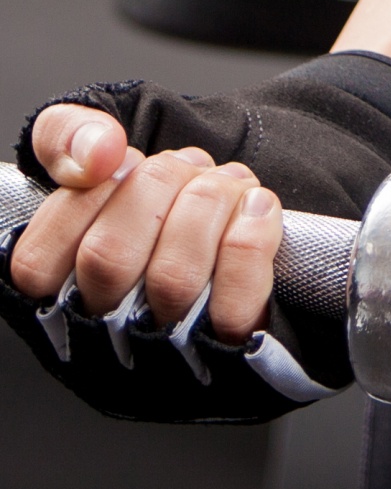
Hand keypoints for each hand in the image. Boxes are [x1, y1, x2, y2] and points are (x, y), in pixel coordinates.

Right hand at [10, 106, 283, 342]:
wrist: (239, 217)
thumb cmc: (160, 191)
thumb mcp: (95, 149)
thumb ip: (67, 137)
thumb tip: (98, 153)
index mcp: (61, 292)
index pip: (38, 264)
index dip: (88, 194)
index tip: (122, 163)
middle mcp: (106, 334)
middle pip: (108, 259)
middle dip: (158, 183)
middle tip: (184, 170)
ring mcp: (166, 350)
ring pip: (174, 276)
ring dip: (209, 200)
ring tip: (222, 186)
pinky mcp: (228, 349)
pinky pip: (235, 306)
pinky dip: (252, 235)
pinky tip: (254, 209)